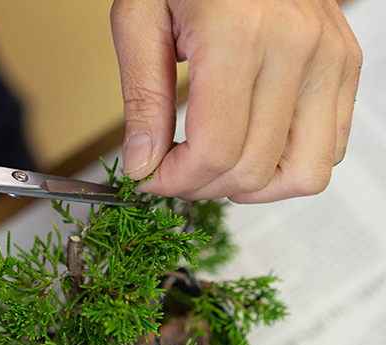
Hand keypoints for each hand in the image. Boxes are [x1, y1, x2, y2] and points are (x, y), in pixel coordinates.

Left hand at [110, 0, 361, 202]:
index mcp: (239, 34)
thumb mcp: (138, 18)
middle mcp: (296, 46)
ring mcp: (329, 56)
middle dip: (201, 187)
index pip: (215, 150)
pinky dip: (287, 164)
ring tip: (215, 169)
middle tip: (173, 173)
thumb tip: (143, 163)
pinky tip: (249, 149)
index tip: (151, 177)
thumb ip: (141, 97)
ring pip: (304, 172)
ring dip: (251, 187)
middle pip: (253, 168)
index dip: (176, 181)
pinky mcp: (344, 63)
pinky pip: (331, 148)